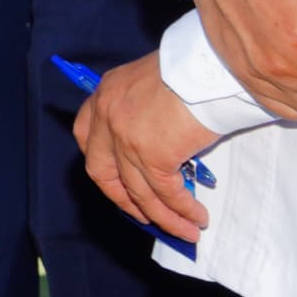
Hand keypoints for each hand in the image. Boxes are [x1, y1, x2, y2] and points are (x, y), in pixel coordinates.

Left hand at [74, 58, 219, 246]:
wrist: (211, 66)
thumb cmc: (194, 67)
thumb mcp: (154, 80)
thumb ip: (145, 106)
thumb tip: (162, 138)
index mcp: (107, 92)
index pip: (85, 134)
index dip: (100, 163)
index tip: (116, 181)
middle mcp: (107, 115)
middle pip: (102, 171)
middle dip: (122, 199)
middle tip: (144, 214)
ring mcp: (125, 138)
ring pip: (138, 192)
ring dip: (162, 216)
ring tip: (186, 230)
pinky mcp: (151, 155)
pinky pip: (164, 194)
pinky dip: (180, 211)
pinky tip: (196, 218)